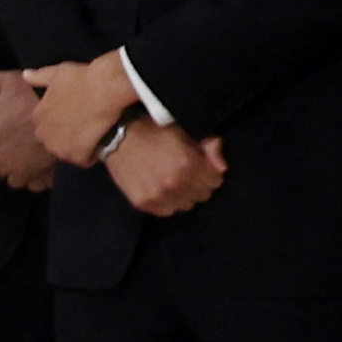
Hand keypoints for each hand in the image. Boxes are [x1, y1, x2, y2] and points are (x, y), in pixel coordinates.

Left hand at [0, 67, 66, 195]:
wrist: (69, 112)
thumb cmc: (34, 96)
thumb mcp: (9, 82)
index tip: (3, 129)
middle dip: (3, 154)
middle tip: (18, 139)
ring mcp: (16, 172)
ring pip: (11, 176)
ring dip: (17, 168)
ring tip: (28, 154)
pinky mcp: (36, 179)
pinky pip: (32, 184)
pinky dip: (35, 178)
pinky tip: (41, 165)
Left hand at [21, 52, 145, 167]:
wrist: (104, 90)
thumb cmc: (81, 78)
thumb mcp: (58, 73)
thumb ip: (40, 77)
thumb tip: (25, 75)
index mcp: (38, 116)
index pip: (45, 124)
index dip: (61, 119)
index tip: (74, 113)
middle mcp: (44, 135)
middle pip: (54, 139)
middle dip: (66, 135)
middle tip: (84, 124)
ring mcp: (60, 148)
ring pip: (67, 151)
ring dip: (77, 145)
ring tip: (93, 133)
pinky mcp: (77, 157)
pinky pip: (83, 159)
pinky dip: (90, 154)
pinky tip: (100, 141)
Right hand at [109, 123, 231, 219]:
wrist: (119, 136)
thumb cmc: (155, 129)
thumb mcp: (185, 130)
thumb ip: (209, 146)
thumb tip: (222, 167)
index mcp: (188, 162)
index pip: (215, 181)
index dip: (209, 172)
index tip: (200, 167)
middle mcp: (175, 182)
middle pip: (202, 195)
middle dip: (198, 184)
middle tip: (186, 173)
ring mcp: (158, 194)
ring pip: (186, 205)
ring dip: (183, 195)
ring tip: (172, 181)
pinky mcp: (143, 202)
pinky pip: (167, 211)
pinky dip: (167, 202)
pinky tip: (160, 188)